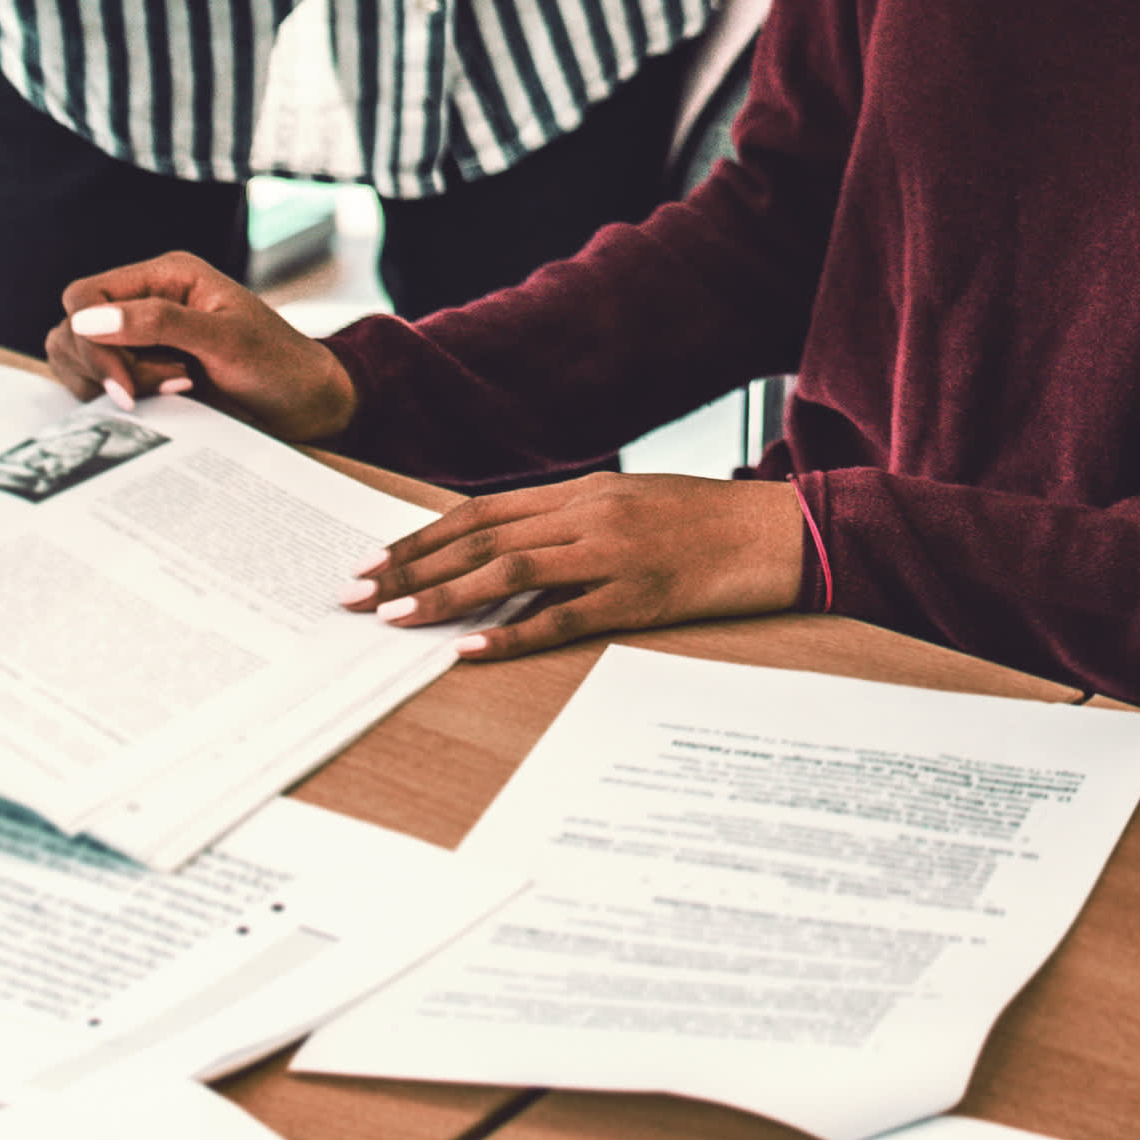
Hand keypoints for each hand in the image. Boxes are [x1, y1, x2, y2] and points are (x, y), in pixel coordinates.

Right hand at [53, 251, 358, 441]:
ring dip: (116, 384)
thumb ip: (158, 323)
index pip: (84, 296)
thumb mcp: (225, 340)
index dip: (92, 341)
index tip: (124, 386)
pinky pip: (98, 384)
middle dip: (109, 367)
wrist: (307, 405)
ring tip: (175, 390)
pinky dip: (120, 399)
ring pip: (79, 359)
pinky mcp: (142, 372)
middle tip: (169, 386)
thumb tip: (85, 320)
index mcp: (165, 276)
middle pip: (74, 330)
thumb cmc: (278, 364)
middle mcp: (146, 300)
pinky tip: (167, 401)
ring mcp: (141, 338)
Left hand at [353, 473, 807, 659]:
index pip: (480, 512)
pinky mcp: (642, 596)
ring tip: (392, 620)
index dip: (420, 538)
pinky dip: (512, 632)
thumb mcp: (634, 507)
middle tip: (353, 594)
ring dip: (443, 596)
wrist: (785, 531)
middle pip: (480, 538)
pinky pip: (565, 616)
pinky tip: (471, 648)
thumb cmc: (709, 523)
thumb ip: (574, 523)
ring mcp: (614, 554)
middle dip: (410, 567)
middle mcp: (589, 514)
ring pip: (510, 571)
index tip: (372, 561)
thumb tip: (511, 551)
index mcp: (584, 491)